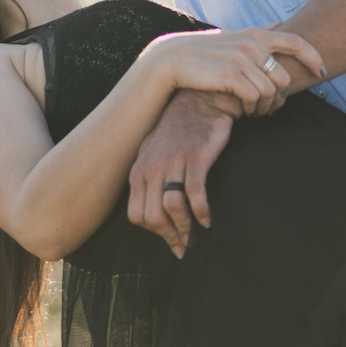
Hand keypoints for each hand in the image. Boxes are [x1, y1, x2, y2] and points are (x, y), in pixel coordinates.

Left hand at [128, 91, 239, 255]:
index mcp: (138, 171)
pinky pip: (195, 194)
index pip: (137, 215)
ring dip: (185, 228)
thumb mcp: (154, 153)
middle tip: (186, 246)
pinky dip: (201, 212)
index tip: (170, 239)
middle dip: (170, 237)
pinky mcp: (195, 158)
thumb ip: (149, 179)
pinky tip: (208, 219)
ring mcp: (172, 163)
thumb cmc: (179, 130)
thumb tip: (154, 210)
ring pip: (171, 208)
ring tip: (197, 235)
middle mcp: (151, 168)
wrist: (199, 101)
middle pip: (153, 217)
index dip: (154, 234)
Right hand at [144, 27, 324, 116]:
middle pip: (284, 77)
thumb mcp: (234, 37)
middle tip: (271, 108)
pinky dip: (253, 109)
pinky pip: (254, 98)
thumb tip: (282, 23)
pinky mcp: (229, 75)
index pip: (296, 41)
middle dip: (281, 97)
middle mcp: (251, 44)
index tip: (322, 72)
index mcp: (256, 35)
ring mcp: (240, 59)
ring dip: (265, 107)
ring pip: (270, 91)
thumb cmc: (205, 53)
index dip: (314, 57)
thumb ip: (260, 32)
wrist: (171, 61)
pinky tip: (245, 111)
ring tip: (255, 111)